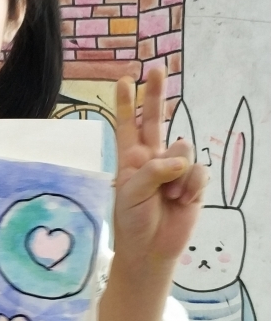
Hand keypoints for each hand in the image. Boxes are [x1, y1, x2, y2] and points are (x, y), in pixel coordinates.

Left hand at [113, 69, 206, 272]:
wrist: (150, 250)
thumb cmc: (132, 221)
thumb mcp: (132, 192)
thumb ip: (153, 170)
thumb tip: (180, 161)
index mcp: (131, 159)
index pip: (127, 126)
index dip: (124, 103)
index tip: (123, 80)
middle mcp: (152, 158)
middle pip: (155, 119)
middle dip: (155, 95)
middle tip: (156, 70)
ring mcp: (174, 169)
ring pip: (182, 149)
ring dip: (176, 174)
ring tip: (167, 196)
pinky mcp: (193, 183)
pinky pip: (198, 172)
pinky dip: (190, 186)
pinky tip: (182, 201)